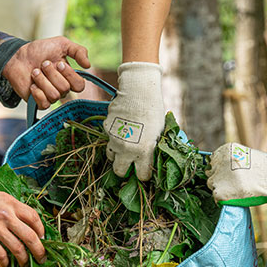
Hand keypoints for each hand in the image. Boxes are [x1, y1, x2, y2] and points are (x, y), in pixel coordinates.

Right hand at [0, 184, 45, 266]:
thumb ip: (10, 207)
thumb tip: (22, 220)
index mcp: (11, 203)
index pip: (34, 217)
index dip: (41, 230)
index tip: (42, 237)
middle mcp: (6, 216)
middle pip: (31, 236)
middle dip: (39, 250)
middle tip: (42, 257)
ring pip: (18, 249)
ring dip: (24, 259)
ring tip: (24, 263)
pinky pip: (1, 255)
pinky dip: (5, 262)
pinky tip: (5, 263)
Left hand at [3, 36, 90, 109]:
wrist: (18, 56)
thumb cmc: (39, 51)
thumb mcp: (61, 44)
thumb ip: (78, 51)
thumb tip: (89, 65)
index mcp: (69, 78)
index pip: (79, 85)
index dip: (70, 75)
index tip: (59, 63)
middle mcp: (62, 89)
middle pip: (65, 88)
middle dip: (52, 74)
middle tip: (43, 64)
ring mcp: (51, 97)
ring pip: (54, 95)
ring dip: (42, 80)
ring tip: (35, 71)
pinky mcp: (39, 103)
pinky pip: (45, 104)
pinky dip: (37, 92)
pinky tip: (32, 85)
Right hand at [103, 62, 164, 180]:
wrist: (138, 91)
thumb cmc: (153, 111)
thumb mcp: (159, 133)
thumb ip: (153, 148)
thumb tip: (153, 160)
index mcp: (144, 151)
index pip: (142, 175)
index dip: (144, 175)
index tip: (144, 171)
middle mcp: (127, 148)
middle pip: (119, 171)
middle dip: (124, 170)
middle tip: (130, 164)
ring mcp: (114, 139)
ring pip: (111, 156)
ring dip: (117, 154)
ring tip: (125, 145)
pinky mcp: (107, 129)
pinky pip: (108, 139)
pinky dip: (114, 138)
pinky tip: (122, 129)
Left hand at [206, 143, 266, 203]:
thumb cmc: (265, 168)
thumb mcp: (246, 156)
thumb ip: (232, 161)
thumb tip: (222, 171)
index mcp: (226, 150)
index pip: (213, 161)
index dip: (220, 169)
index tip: (229, 175)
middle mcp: (220, 161)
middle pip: (210, 172)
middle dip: (219, 178)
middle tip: (233, 184)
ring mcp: (219, 176)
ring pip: (212, 184)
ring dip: (221, 188)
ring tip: (236, 190)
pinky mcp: (221, 191)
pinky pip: (216, 196)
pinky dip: (224, 198)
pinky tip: (236, 196)